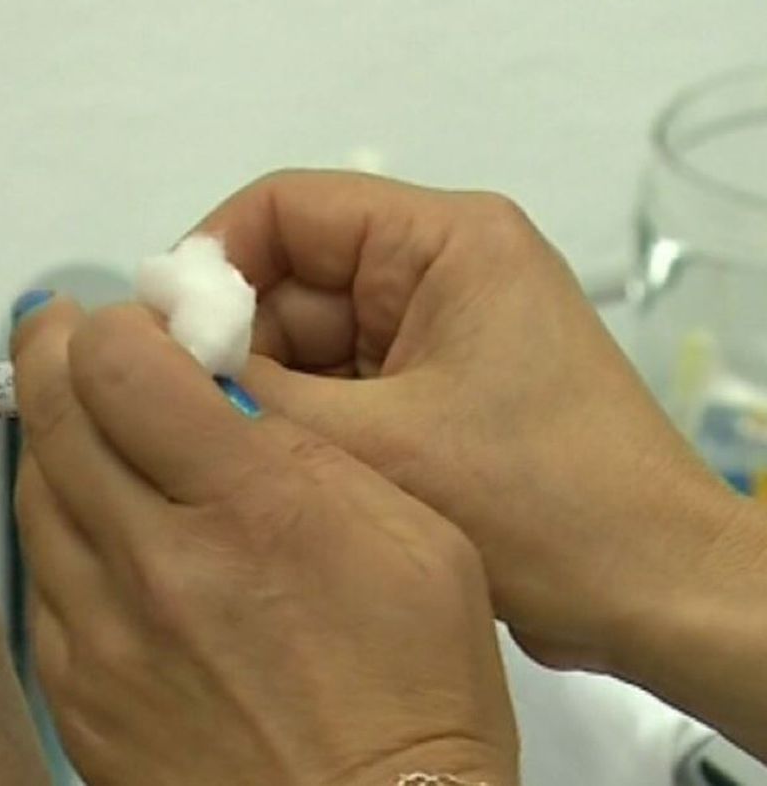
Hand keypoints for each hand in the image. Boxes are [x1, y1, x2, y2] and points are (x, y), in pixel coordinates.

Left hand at [11, 297, 518, 785]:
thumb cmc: (413, 703)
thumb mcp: (418, 537)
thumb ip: (310, 447)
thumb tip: (225, 394)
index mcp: (251, 509)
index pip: (116, 365)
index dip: (116, 325)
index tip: (137, 326)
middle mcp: (155, 564)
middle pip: (53, 413)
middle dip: (57, 352)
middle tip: (68, 333)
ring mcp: (100, 633)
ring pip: (32, 490)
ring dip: (52, 438)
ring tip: (83, 419)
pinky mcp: (74, 689)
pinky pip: (37, 577)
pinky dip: (57, 530)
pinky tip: (92, 523)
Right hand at [193, 170, 753, 674]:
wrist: (656, 591)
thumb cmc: (546, 505)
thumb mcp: (375, 444)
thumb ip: (252, 393)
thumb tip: (143, 359)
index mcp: (445, 242)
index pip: (286, 208)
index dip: (210, 262)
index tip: (157, 338)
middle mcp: (439, 272)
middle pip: (289, 278)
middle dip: (233, 345)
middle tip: (184, 416)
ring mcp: (438, 335)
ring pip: (306, 342)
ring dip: (267, 395)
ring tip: (230, 457)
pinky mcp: (436, 392)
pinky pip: (338, 389)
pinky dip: (301, 427)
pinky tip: (273, 477)